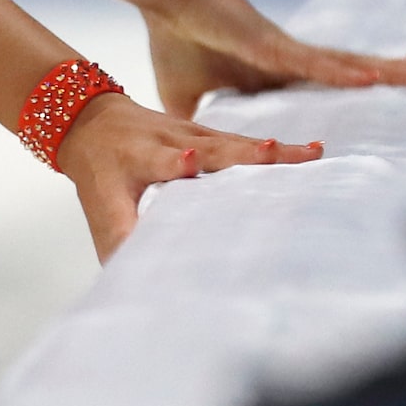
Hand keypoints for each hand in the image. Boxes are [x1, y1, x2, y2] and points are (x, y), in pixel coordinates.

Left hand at [55, 93, 320, 259]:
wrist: (90, 118)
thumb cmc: (98, 170)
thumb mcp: (101, 205)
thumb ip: (118, 240)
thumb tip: (133, 287)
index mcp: (143, 157)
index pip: (163, 159)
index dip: (179, 161)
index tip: (193, 159)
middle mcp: (174, 139)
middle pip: (216, 146)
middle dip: (249, 150)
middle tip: (279, 150)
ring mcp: (196, 132)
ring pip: (238, 142)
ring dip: (275, 150)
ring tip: (314, 153)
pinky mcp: (211, 132)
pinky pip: (245, 143)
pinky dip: (276, 150)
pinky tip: (312, 153)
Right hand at [143, 0, 405, 122]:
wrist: (164, 0)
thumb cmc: (176, 39)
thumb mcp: (185, 98)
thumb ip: (195, 124)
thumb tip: (188, 154)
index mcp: (273, 75)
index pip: (327, 85)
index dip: (358, 87)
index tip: (390, 96)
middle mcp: (289, 60)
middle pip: (350, 70)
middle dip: (390, 72)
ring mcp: (284, 51)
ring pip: (344, 64)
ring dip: (384, 69)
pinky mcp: (271, 46)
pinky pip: (313, 63)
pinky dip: (341, 73)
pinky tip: (369, 78)